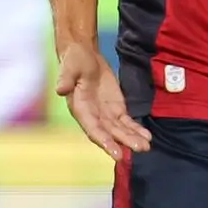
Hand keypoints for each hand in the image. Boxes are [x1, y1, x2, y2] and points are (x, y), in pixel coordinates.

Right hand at [56, 40, 150, 160]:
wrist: (84, 54)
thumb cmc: (74, 60)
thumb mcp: (69, 66)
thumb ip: (66, 78)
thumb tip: (60, 89)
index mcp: (80, 109)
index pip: (93, 129)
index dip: (105, 141)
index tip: (117, 153)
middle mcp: (93, 116)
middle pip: (110, 133)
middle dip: (125, 142)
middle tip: (141, 149)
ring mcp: (105, 113)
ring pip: (120, 130)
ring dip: (133, 138)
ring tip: (147, 146)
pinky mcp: (116, 108)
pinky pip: (126, 121)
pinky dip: (136, 128)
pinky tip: (147, 136)